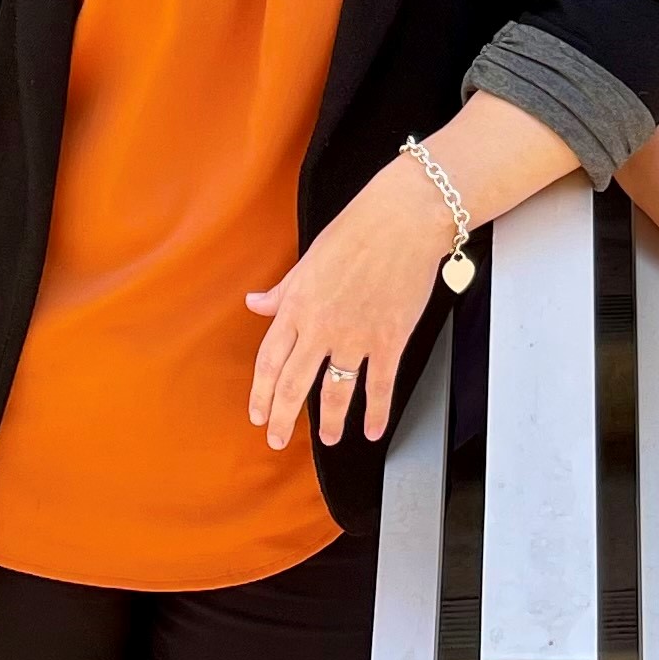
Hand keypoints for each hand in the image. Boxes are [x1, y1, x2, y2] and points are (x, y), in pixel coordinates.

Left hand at [246, 159, 452, 448]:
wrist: (403, 220)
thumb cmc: (357, 229)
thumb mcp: (308, 259)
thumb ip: (282, 290)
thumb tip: (255, 303)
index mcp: (296, 306)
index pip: (269, 361)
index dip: (261, 393)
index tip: (258, 414)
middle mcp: (320, 327)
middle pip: (294, 385)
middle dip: (282, 419)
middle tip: (278, 440)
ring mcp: (355, 337)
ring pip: (335, 394)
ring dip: (330, 423)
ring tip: (328, 439)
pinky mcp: (388, 340)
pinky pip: (379, 386)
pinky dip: (377, 413)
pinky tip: (373, 430)